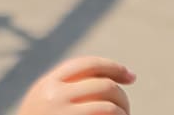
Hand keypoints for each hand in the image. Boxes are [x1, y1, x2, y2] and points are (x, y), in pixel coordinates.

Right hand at [19, 56, 134, 114]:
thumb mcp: (43, 103)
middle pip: (103, 85)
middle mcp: (52, 96)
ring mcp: (60, 114)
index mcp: (46, 85)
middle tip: (126, 108)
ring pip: (108, 107)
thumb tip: (110, 78)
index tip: (131, 77)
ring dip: (122, 112)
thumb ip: (65, 89)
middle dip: (122, 96)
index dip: (113, 67)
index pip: (87, 64)